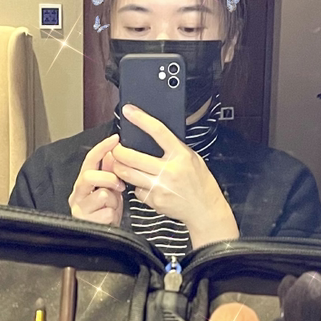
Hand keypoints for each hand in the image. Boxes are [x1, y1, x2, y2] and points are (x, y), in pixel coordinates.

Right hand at [69, 134, 124, 226]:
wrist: (104, 237)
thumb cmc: (105, 212)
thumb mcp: (110, 189)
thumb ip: (109, 172)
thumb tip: (113, 152)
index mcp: (83, 183)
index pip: (90, 160)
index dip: (102, 148)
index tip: (115, 139)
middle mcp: (77, 194)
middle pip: (90, 175)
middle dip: (109, 179)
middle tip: (118, 187)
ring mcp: (79, 208)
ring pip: (102, 195)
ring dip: (113, 202)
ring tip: (111, 208)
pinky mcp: (85, 222)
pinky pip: (106, 213)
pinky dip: (112, 216)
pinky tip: (109, 219)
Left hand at [108, 104, 238, 248]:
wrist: (204, 209)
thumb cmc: (200, 182)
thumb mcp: (192, 158)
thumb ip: (174, 148)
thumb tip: (153, 136)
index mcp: (180, 155)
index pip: (158, 131)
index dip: (141, 119)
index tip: (129, 111)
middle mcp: (169, 170)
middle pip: (132, 156)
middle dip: (117, 151)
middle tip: (115, 149)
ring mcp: (160, 186)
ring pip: (127, 174)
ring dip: (119, 167)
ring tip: (120, 164)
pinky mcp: (154, 200)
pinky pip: (136, 190)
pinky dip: (135, 185)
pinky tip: (141, 183)